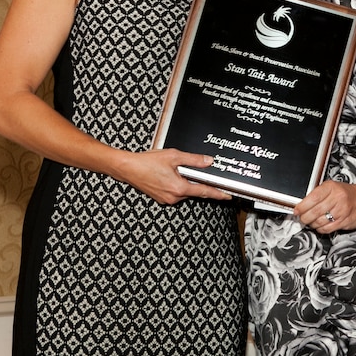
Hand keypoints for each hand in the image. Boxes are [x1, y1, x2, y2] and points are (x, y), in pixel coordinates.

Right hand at [114, 148, 231, 204]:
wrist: (127, 168)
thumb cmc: (147, 162)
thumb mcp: (174, 156)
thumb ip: (193, 159)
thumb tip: (208, 161)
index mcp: (179, 188)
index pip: (204, 192)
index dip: (218, 193)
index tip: (227, 196)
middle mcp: (173, 197)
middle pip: (194, 190)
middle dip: (198, 181)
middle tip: (198, 170)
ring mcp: (166, 199)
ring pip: (184, 190)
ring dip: (185, 181)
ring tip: (176, 168)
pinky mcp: (161, 197)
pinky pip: (175, 191)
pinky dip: (177, 183)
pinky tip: (170, 174)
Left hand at [293, 179, 355, 232]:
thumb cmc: (347, 194)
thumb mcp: (333, 187)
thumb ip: (318, 194)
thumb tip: (302, 204)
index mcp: (331, 187)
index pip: (313, 198)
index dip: (302, 206)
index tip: (296, 210)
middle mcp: (337, 198)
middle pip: (314, 212)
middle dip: (304, 217)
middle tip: (302, 218)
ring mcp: (341, 211)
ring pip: (319, 222)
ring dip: (312, 224)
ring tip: (311, 222)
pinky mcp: (344, 221)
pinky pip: (327, 229)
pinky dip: (320, 229)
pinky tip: (320, 226)